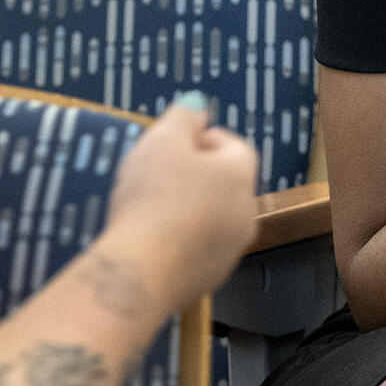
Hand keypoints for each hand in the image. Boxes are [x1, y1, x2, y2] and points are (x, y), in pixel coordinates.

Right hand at [105, 98, 261, 307]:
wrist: (140, 273)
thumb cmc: (153, 198)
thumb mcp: (163, 141)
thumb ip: (183, 116)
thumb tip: (198, 105)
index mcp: (239, 177)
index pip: (236, 146)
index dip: (205, 138)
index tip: (174, 143)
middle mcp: (246, 214)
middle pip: (226, 184)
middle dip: (196, 175)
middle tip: (158, 174)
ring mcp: (231, 251)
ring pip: (215, 218)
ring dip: (191, 208)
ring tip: (152, 208)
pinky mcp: (210, 280)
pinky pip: (199, 248)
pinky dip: (182, 239)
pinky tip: (152, 238)